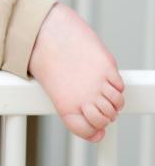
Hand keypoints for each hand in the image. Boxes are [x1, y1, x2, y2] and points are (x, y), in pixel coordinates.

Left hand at [28, 3, 124, 141]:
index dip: (92, 132)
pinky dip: (116, 87)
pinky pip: (120, 87)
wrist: (45, 33)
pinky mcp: (107, 67)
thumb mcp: (53, 88)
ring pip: (116, 104)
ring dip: (113, 102)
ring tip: (104, 95)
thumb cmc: (44, 59)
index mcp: (65, 106)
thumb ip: (71, 102)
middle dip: (105, 117)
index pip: (86, 131)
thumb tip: (89, 117)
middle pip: (105, 119)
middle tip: (100, 109)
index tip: (96, 130)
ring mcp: (97, 83)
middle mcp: (83, 98)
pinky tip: (107, 81)